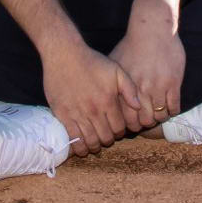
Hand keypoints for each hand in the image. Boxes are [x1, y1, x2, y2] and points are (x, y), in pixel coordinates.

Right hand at [39, 34, 136, 152]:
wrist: (64, 54)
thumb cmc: (91, 61)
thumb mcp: (116, 70)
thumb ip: (129, 89)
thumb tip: (138, 107)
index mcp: (108, 101)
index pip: (119, 128)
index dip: (120, 132)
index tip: (118, 130)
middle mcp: (94, 110)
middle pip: (105, 137)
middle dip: (108, 140)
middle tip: (107, 137)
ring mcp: (77, 114)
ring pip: (90, 141)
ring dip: (95, 146)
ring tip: (95, 145)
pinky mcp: (63, 115)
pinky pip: (73, 138)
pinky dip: (79, 147)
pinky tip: (81, 148)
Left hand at [110, 3, 187, 129]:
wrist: (152, 29)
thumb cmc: (132, 45)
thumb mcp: (116, 65)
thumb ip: (113, 85)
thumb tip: (106, 102)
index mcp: (125, 88)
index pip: (127, 119)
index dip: (131, 124)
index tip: (134, 121)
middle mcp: (141, 90)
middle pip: (144, 122)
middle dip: (145, 123)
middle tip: (147, 119)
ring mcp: (158, 87)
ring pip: (160, 116)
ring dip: (159, 117)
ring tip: (158, 112)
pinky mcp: (173, 83)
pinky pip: (174, 107)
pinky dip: (172, 110)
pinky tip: (169, 106)